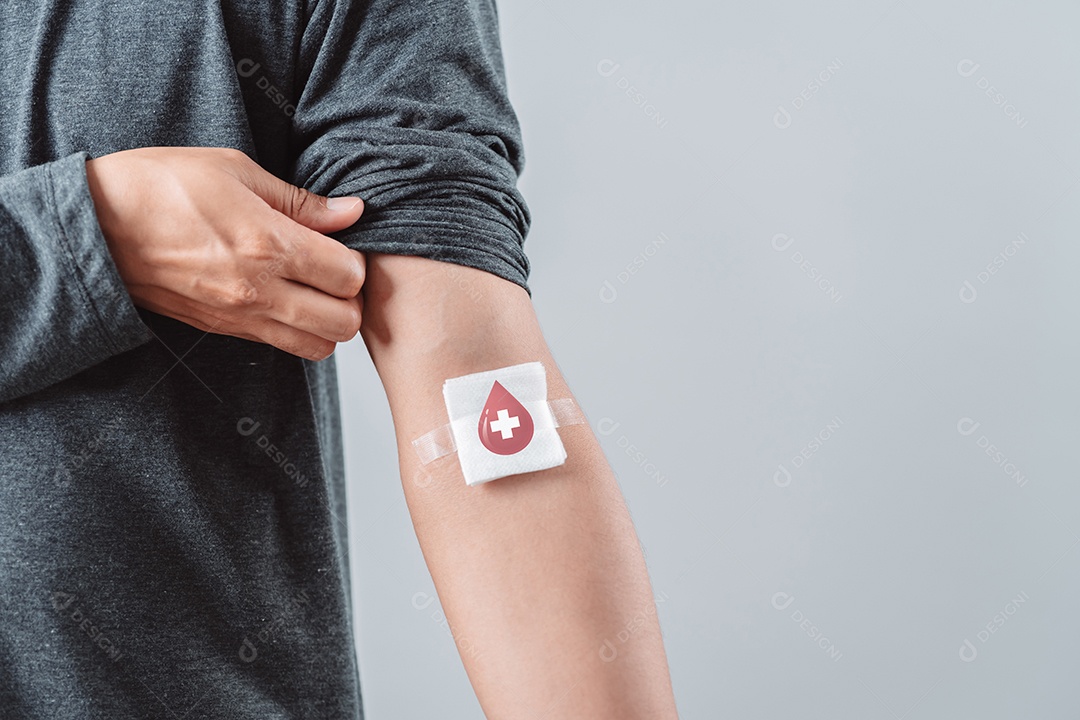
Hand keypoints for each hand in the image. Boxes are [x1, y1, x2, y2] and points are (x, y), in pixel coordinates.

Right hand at [86, 146, 366, 359]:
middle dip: (351, 299)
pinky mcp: (222, 330)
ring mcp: (239, 316)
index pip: (350, 277)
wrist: (93, 227)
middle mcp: (258, 289)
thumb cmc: (161, 186)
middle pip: (345, 323)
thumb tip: (352, 211)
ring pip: (318, 347)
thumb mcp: (235, 170)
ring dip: (328, 322)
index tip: (342, 245)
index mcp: (267, 244)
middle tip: (336, 272)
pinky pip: (281, 346)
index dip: (356, 261)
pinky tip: (285, 298)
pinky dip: (297, 331)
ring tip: (314, 290)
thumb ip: (301, 200)